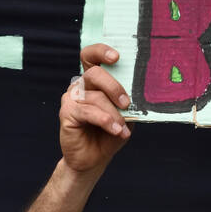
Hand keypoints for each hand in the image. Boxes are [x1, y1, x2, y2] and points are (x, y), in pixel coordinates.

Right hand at [58, 43, 131, 175]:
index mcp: (93, 81)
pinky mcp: (66, 114)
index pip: (91, 56)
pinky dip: (104, 121)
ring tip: (123, 128)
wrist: (93, 159)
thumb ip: (129, 101)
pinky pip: (87, 112)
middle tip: (126, 102)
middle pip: (94, 73)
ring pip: (94, 97)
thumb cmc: (109, 134)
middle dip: (113, 86)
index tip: (116, 57)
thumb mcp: (125, 115)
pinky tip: (115, 130)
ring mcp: (71, 99)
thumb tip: (143, 92)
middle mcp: (80, 86)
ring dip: (113, 113)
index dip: (101, 51)